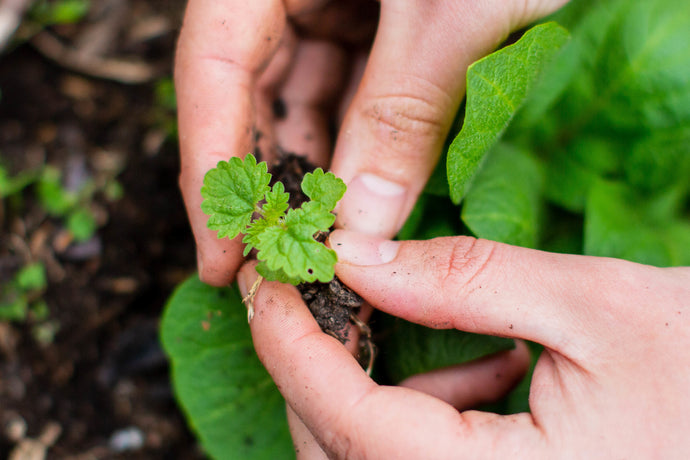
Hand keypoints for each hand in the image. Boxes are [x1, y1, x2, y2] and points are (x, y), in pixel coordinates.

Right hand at [175, 0, 567, 285]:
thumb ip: (401, 117)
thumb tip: (359, 231)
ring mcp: (333, 0)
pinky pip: (351, 92)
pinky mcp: (375, 20)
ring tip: (321, 245)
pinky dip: (356, 146)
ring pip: (303, 100)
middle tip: (276, 263)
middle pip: (251, 93)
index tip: (220, 255)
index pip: (213, 67)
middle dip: (266, 181)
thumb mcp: (451, 16)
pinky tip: (360, 200)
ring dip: (313, 173)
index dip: (211, 167)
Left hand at [238, 230, 689, 458]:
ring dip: (380, 386)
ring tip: (446, 330)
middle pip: (342, 446)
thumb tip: (358, 257)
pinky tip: (491, 369)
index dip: (290, 341)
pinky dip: (429, 411)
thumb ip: (466, 281)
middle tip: (335, 284)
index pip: (347, 420)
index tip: (267, 275)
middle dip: (322, 359)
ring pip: (373, 456)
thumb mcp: (595, 308)